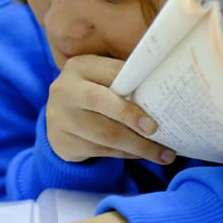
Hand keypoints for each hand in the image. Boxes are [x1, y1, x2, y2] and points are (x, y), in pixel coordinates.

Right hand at [46, 54, 175, 164]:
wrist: (57, 120)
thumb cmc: (91, 95)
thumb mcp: (100, 79)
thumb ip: (124, 80)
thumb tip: (165, 90)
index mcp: (80, 67)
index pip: (111, 72)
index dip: (135, 84)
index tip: (160, 97)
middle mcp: (66, 90)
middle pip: (101, 102)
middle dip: (131, 116)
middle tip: (155, 130)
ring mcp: (61, 118)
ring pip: (105, 134)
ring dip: (137, 146)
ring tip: (163, 154)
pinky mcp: (64, 143)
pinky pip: (102, 151)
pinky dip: (126, 154)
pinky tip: (141, 155)